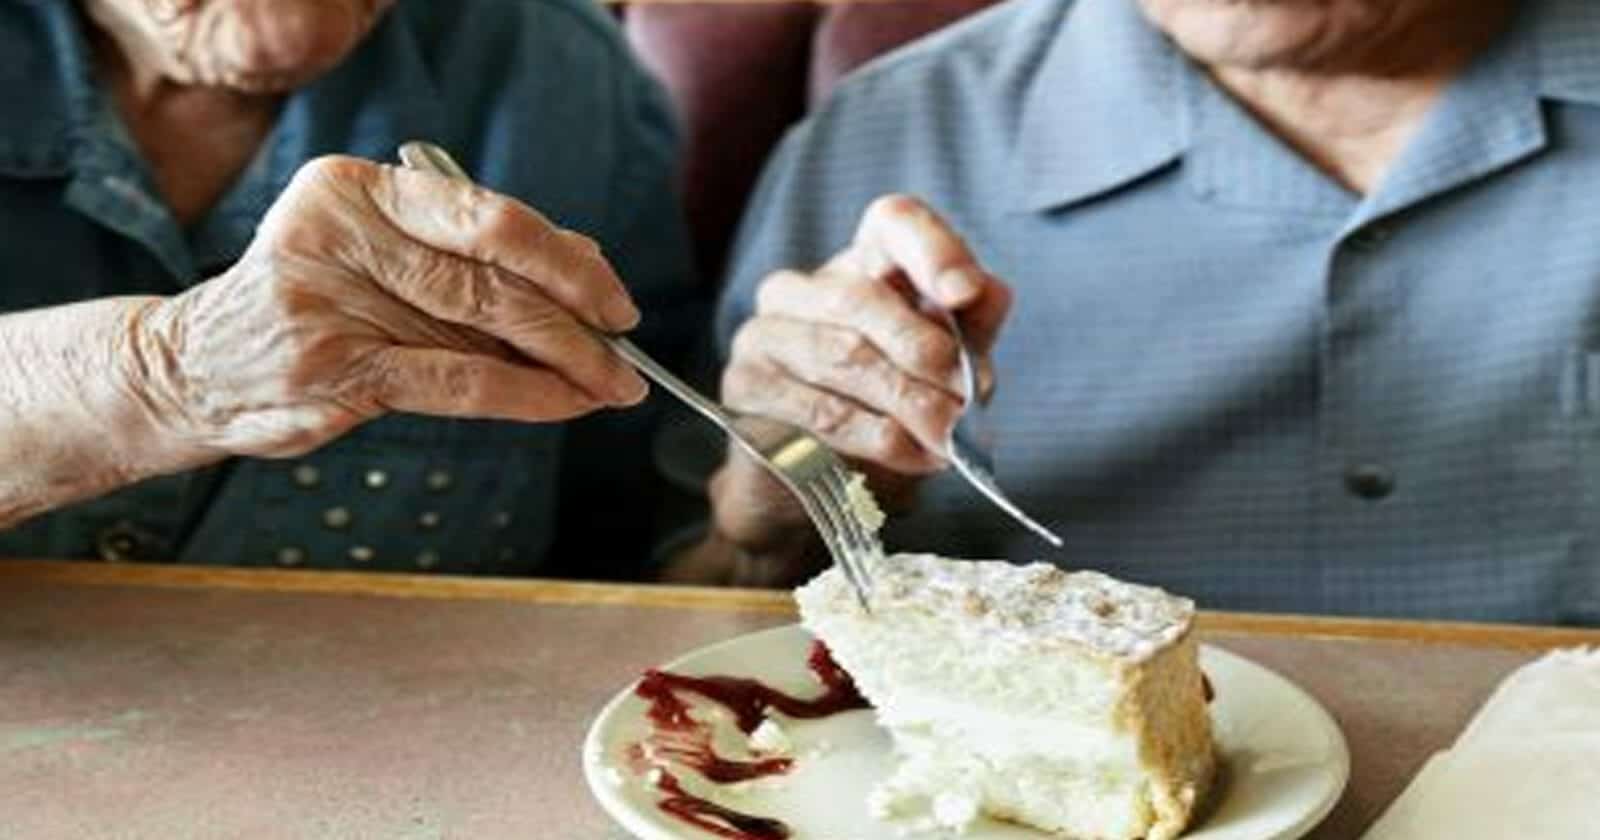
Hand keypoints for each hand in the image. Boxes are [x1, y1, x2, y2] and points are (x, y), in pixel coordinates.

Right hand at [132, 155, 647, 458]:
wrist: (195, 368)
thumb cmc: (315, 305)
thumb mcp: (381, 256)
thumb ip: (471, 257)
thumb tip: (587, 267)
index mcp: (356, 187)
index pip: (487, 216)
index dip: (565, 260)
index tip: (613, 298)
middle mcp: (338, 233)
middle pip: (490, 276)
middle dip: (574, 319)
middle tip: (625, 351)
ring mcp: (328, 302)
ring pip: (479, 331)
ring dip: (562, 363)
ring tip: (610, 385)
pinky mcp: (332, 370)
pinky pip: (457, 382)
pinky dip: (526, 396)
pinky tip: (567, 404)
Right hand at [708, 194, 1011, 557]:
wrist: (818, 489)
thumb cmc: (884, 415)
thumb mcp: (941, 372)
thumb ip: (967, 329)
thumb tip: (990, 291)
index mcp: (859, 266)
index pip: (893, 223)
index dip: (932, 250)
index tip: (964, 294)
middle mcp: (800, 289)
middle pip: (862, 297)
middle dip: (924, 350)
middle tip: (965, 399)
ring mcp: (763, 334)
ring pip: (842, 355)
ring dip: (907, 402)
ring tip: (948, 438)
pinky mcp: (744, 386)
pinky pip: (817, 408)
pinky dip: (876, 436)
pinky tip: (913, 455)